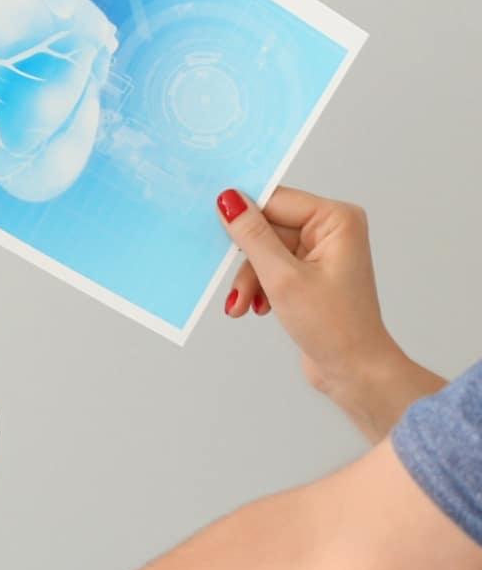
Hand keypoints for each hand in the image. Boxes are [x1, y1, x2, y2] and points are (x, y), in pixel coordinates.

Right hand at [217, 186, 440, 440]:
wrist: (355, 369)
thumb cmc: (333, 326)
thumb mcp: (283, 278)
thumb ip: (253, 236)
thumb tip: (228, 200)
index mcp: (336, 220)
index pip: (275, 201)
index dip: (243, 217)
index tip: (214, 231)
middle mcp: (331, 229)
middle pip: (267, 228)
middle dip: (247, 261)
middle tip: (235, 289)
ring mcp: (321, 251)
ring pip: (264, 251)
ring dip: (250, 280)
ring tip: (244, 307)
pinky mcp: (310, 272)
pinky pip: (271, 267)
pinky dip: (259, 287)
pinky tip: (259, 308)